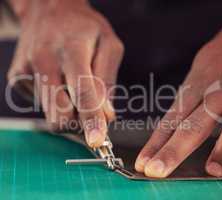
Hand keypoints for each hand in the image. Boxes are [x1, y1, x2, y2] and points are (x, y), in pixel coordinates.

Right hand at [7, 0, 123, 147]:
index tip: (97, 141)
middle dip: (78, 124)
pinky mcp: (17, 78)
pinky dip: (55, 100)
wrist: (48, 9)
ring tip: (72, 84)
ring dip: (68, 109)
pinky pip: (42, 104)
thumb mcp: (109, 44)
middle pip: (59, 113)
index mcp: (71, 49)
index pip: (82, 91)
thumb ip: (107, 80)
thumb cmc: (84, 27)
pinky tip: (58, 79)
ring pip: (51, 113)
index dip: (91, 120)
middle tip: (90, 114)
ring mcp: (27, 70)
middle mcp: (45, 60)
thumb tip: (107, 115)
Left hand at [135, 15, 221, 177]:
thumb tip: (176, 124)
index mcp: (194, 87)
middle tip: (155, 171)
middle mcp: (212, 90)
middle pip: (190, 123)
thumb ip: (191, 99)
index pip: (170, 120)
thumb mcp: (200, 73)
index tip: (143, 162)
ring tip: (212, 170)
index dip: (155, 143)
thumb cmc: (221, 57)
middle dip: (172, 150)